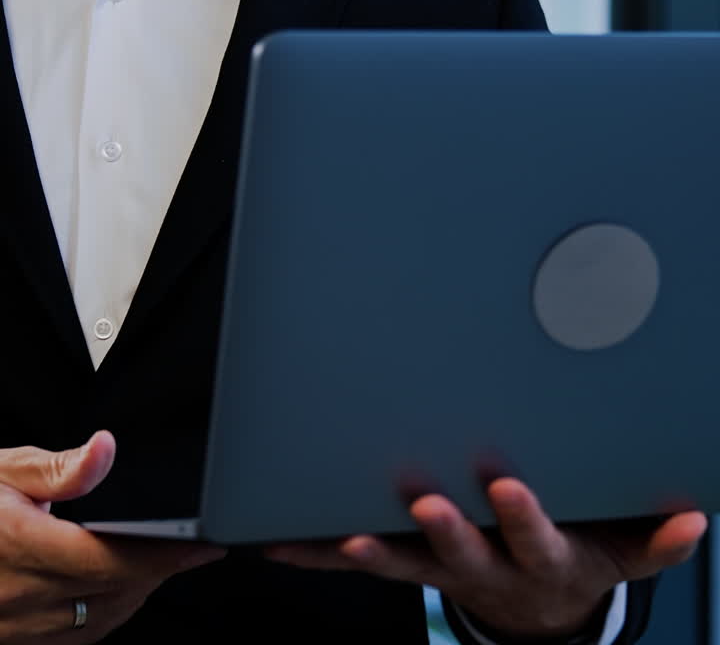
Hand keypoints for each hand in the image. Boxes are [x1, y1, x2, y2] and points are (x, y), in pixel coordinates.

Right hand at [0, 431, 225, 641]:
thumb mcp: (2, 469)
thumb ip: (59, 467)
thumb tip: (105, 449)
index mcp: (22, 547)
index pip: (112, 559)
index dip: (167, 555)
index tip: (204, 543)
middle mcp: (20, 596)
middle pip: (115, 593)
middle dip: (162, 571)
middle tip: (195, 544)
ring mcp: (16, 625)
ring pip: (99, 622)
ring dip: (137, 595)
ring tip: (164, 561)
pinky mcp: (15, 638)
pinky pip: (76, 637)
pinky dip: (107, 613)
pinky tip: (120, 589)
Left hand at [266, 478, 706, 639]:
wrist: (535, 611)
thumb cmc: (574, 557)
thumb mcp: (617, 554)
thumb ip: (651, 542)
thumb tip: (695, 524)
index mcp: (538, 557)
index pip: (533, 538)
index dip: (521, 518)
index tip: (509, 488)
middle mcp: (487, 568)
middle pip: (462, 556)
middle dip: (443, 533)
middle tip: (421, 506)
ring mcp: (443, 573)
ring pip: (403, 566)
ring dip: (370, 553)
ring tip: (341, 541)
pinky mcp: (411, 566)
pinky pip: (360, 561)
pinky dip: (320, 552)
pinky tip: (279, 540)